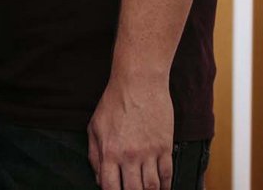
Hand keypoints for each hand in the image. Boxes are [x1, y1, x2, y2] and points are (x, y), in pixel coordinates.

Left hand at [87, 74, 174, 189]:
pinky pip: (168, 175)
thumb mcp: (94, 126)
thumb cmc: (114, 103)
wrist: (138, 83)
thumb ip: (94, 155)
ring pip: (152, 187)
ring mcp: (149, 152)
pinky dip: (166, 185)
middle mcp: (129, 155)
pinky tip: (162, 188)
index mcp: (109, 151)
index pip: (110, 187)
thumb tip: (99, 178)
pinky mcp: (165, 147)